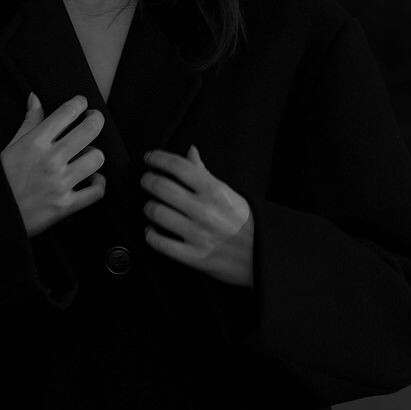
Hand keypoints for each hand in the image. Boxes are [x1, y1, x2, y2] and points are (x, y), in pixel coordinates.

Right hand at [1, 92, 105, 238]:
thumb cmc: (1, 177)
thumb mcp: (12, 145)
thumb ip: (29, 121)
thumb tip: (35, 98)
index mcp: (36, 141)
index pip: (67, 112)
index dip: (79, 103)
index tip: (82, 104)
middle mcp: (51, 159)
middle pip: (90, 130)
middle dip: (96, 119)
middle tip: (94, 119)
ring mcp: (60, 183)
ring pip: (97, 158)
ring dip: (94, 155)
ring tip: (87, 155)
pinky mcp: (66, 205)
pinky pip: (96, 191)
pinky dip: (98, 184)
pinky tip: (92, 179)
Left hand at [141, 145, 252, 285]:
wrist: (264, 257)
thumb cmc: (247, 223)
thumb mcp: (230, 193)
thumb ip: (205, 173)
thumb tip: (190, 152)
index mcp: (214, 191)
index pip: (178, 166)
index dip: (158, 158)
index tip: (150, 157)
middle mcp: (204, 210)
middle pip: (161, 186)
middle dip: (147, 180)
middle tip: (146, 180)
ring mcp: (197, 234)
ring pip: (156, 213)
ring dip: (148, 207)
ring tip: (151, 206)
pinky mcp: (193, 256)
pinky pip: (160, 243)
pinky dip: (151, 235)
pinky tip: (152, 231)